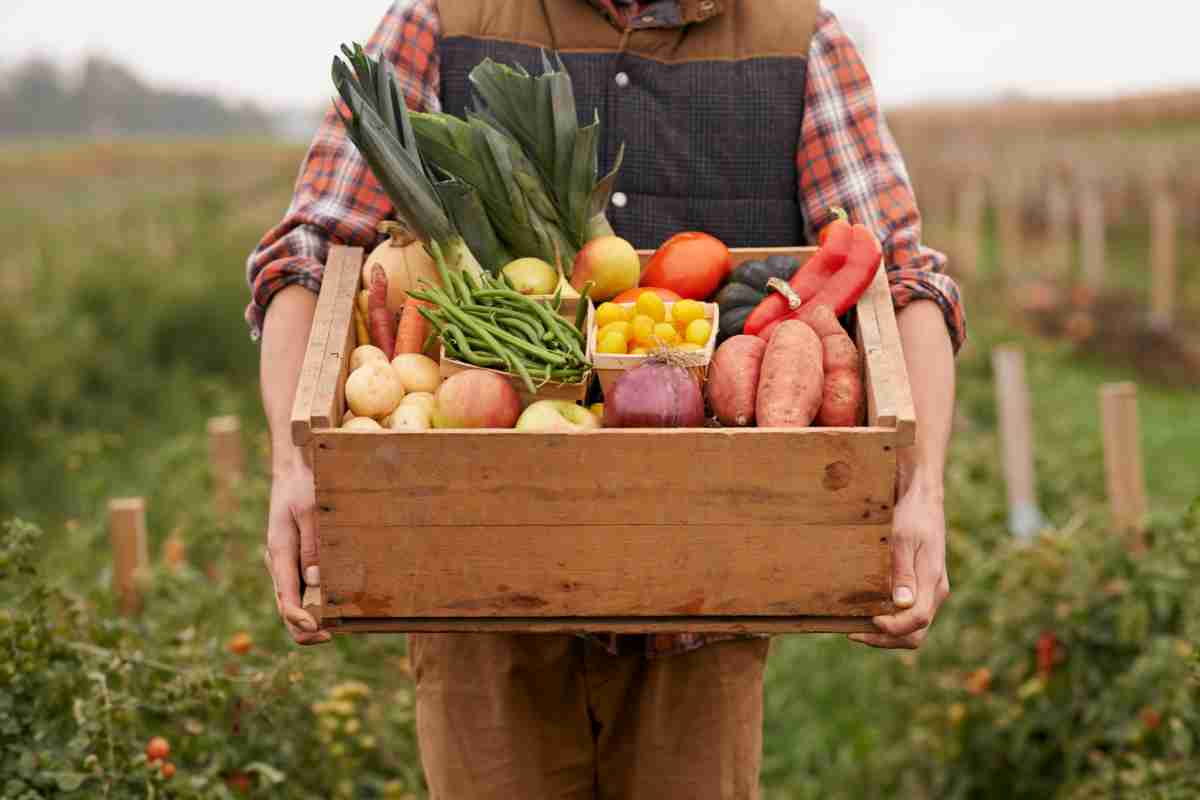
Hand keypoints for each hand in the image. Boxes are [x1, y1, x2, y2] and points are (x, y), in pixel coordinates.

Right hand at [264, 461, 330, 645]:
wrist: (294, 469)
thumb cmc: (303, 486)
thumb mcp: (310, 511)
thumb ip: (312, 546)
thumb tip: (315, 581)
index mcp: (279, 554)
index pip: (285, 598)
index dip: (301, 620)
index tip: (320, 631)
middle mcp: (279, 564)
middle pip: (286, 608)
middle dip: (305, 627)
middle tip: (332, 635)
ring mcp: (286, 563)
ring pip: (293, 601)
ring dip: (310, 617)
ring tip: (337, 627)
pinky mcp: (295, 559)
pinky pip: (301, 588)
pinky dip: (313, 602)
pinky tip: (335, 605)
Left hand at [849, 482, 949, 648]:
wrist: (923, 500)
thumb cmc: (912, 516)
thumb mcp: (903, 540)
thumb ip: (903, 573)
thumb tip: (902, 604)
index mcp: (932, 582)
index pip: (917, 621)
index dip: (892, 628)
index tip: (868, 621)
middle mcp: (935, 592)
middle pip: (915, 633)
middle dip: (885, 639)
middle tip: (853, 633)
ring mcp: (930, 591)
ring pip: (912, 628)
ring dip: (886, 634)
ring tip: (855, 627)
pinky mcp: (921, 586)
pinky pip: (908, 614)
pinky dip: (889, 621)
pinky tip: (866, 613)